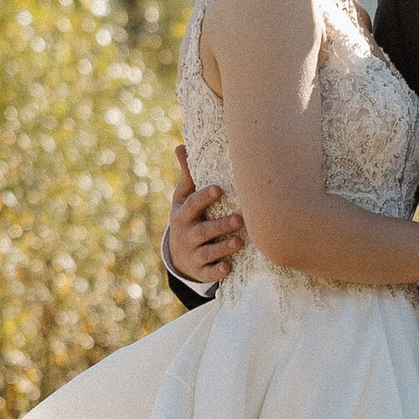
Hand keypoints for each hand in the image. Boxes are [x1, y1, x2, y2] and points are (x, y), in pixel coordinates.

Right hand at [166, 141, 244, 288]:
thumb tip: (181, 145)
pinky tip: (228, 267)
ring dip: (223, 247)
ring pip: (208, 252)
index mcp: (183, 214)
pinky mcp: (200, 270)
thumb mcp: (183, 199)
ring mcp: (193, 254)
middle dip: (220, 225)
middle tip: (240, 218)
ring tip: (240, 242)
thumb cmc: (187, 218)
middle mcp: (187, 234)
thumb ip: (187, 175)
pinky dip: (217, 271)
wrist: (177, 255)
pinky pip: (208, 272)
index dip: (204, 197)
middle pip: (203, 230)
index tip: (219, 189)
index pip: (193, 204)